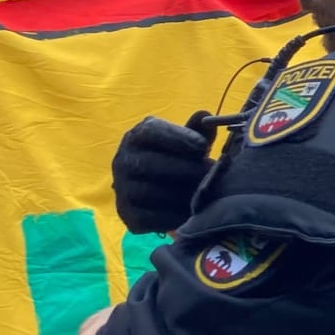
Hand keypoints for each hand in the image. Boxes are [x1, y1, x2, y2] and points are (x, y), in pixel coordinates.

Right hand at [113, 116, 212, 233]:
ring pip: (151, 192)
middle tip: (211, 174)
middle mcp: (123, 160)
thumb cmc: (179, 160)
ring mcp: (122, 188)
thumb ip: (197, 131)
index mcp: (138, 137)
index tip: (203, 146)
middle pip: (150, 164)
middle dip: (185, 169)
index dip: (177, 138)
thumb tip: (206, 117)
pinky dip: (175, 217)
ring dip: (182, 194)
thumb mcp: (188, 143)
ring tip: (206, 194)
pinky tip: (194, 215)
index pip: (151, 132)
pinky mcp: (128, 215)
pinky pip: (151, 218)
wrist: (162, 195)